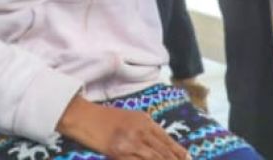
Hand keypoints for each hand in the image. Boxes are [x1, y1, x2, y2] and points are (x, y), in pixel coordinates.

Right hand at [58, 95, 187, 159]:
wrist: (84, 116)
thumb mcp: (130, 118)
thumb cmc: (105, 118)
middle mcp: (140, 130)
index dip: (178, 151)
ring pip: (154, 158)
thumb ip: (145, 129)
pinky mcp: (119, 152)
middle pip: (163, 150)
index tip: (188, 158)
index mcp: (144, 120)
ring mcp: (130, 141)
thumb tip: (159, 143)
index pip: (166, 138)